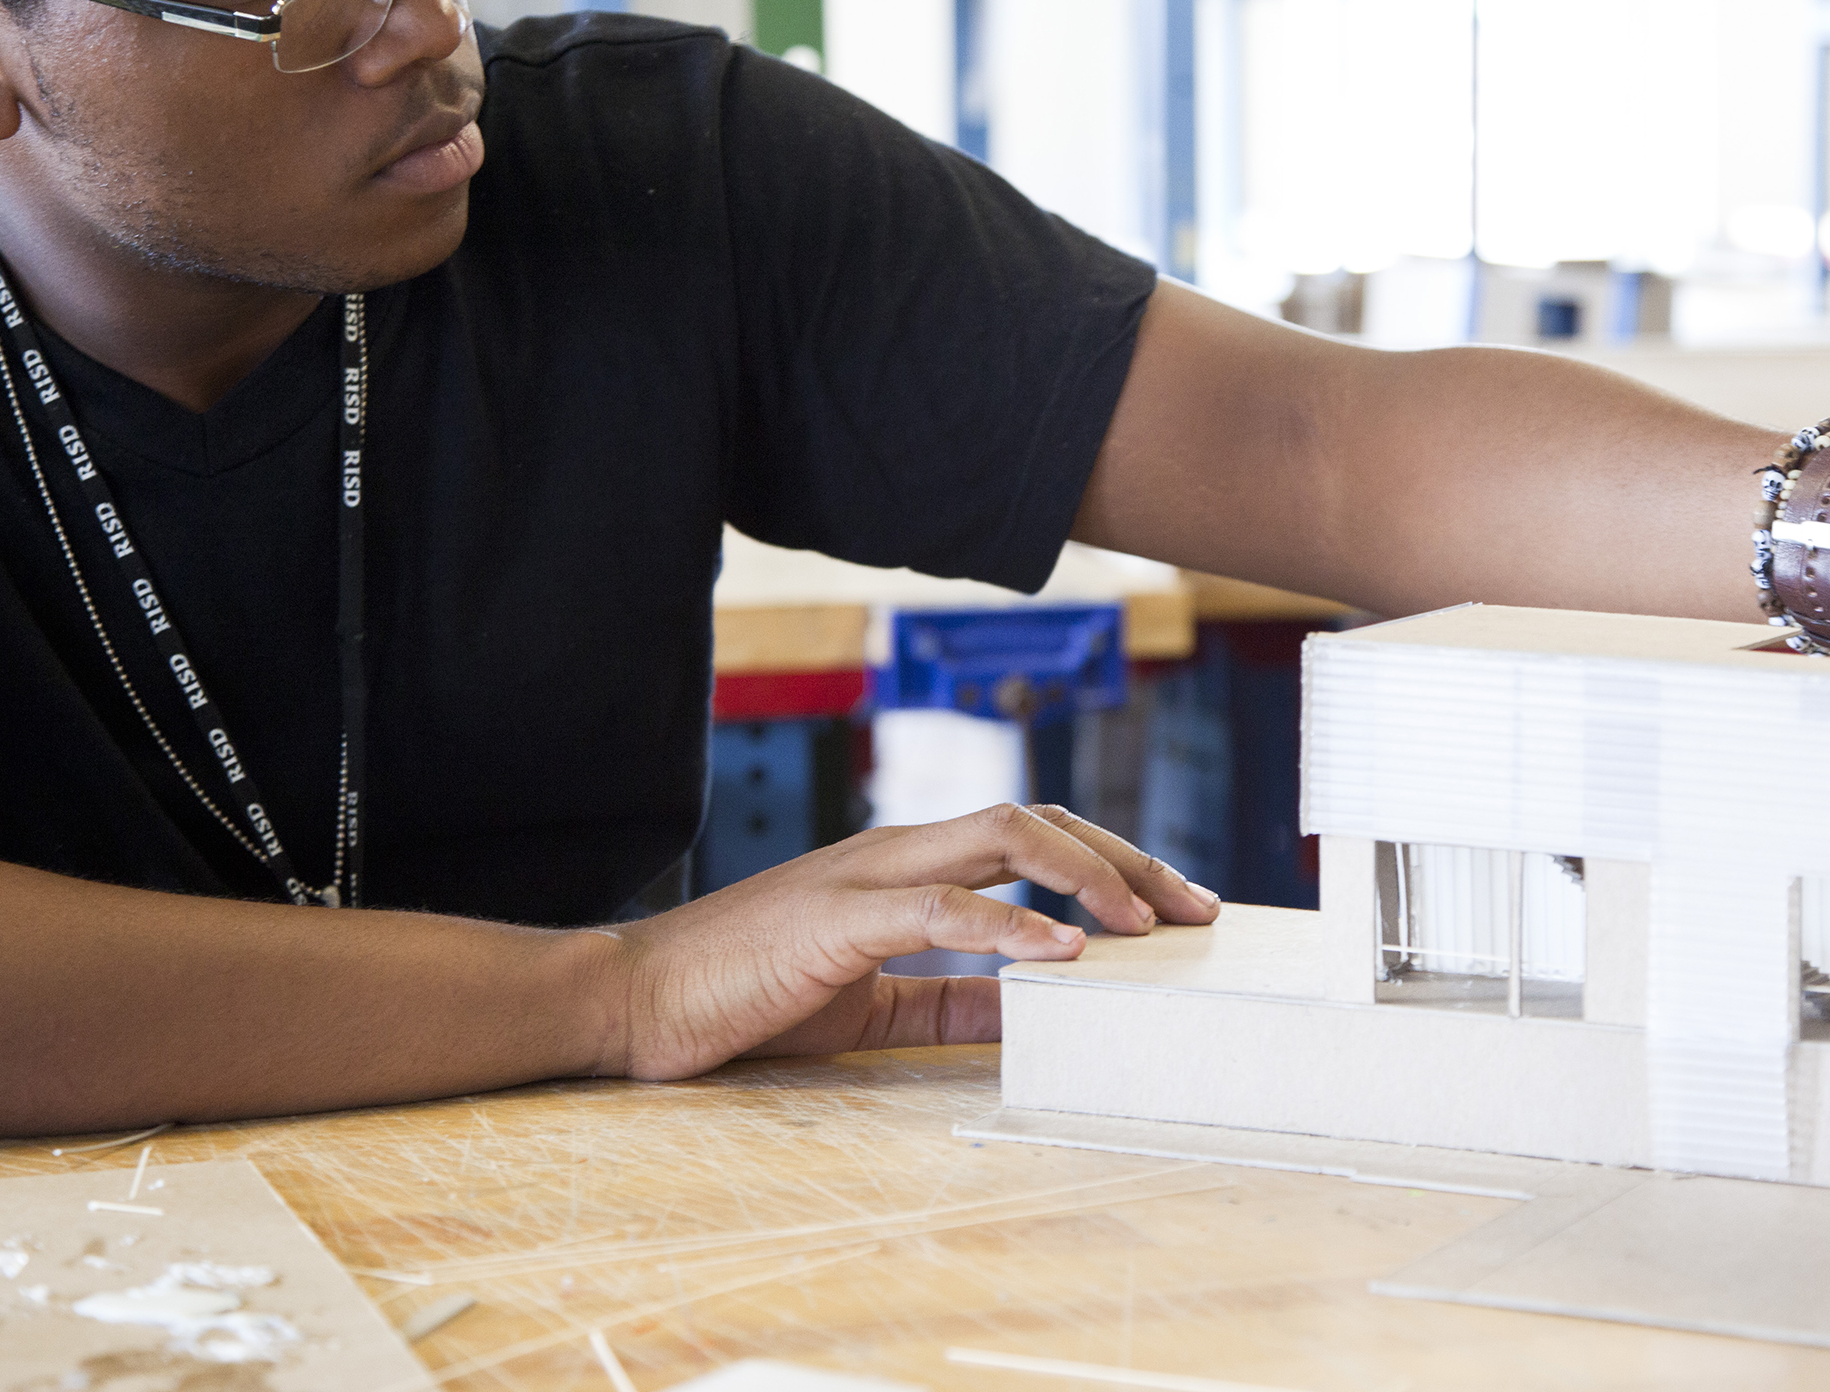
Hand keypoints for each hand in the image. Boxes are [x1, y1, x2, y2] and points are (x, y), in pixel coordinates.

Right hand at [592, 802, 1218, 1080]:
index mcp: (906, 866)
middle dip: (1126, 857)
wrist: (634, 1001)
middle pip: (1038, 820)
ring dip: (1087, 874)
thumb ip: (949, 998)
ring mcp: (867, 876)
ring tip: (1144, 924)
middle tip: (1195, 909)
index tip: (1175, 910)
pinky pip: (942, 909)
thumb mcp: (871, 1002)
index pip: (1031, 837)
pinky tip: (1064, 953)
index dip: (1111, 863)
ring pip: (1003, 837)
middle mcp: (897, 852)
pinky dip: (1011, 926)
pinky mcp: (837, 919)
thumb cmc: (745, 997)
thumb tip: (1034, 1008)